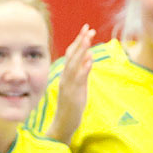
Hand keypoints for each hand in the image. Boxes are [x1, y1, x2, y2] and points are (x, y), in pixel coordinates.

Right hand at [50, 25, 94, 141]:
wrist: (63, 124)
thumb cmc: (72, 106)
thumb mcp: (79, 86)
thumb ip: (83, 72)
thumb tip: (89, 57)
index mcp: (66, 75)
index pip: (72, 54)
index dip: (79, 41)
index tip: (86, 28)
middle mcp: (65, 77)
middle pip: (72, 56)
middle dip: (81, 42)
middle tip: (89, 29)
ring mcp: (68, 85)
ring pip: (74, 65)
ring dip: (81, 51)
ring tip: (88, 39)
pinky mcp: (73, 94)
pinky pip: (78, 80)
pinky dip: (83, 69)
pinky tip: (89, 60)